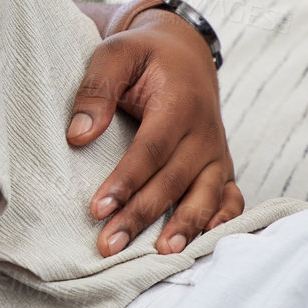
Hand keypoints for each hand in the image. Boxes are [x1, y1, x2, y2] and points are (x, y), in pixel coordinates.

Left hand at [70, 7, 240, 256]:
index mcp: (179, 104)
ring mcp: (216, 151)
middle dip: (141, 215)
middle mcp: (204, 132)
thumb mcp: (114, 54)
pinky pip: (230, 196)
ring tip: (161, 255)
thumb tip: (78, 136)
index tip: (97, 208)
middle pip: (173, 181)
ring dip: (184, 227)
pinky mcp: (221, 164)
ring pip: (204, 195)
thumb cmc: (143, 55)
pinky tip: (203, 243)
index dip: (126, 181)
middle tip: (109, 245)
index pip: (150, 150)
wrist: (184, 52)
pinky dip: (222, 220)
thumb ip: (95, 89)